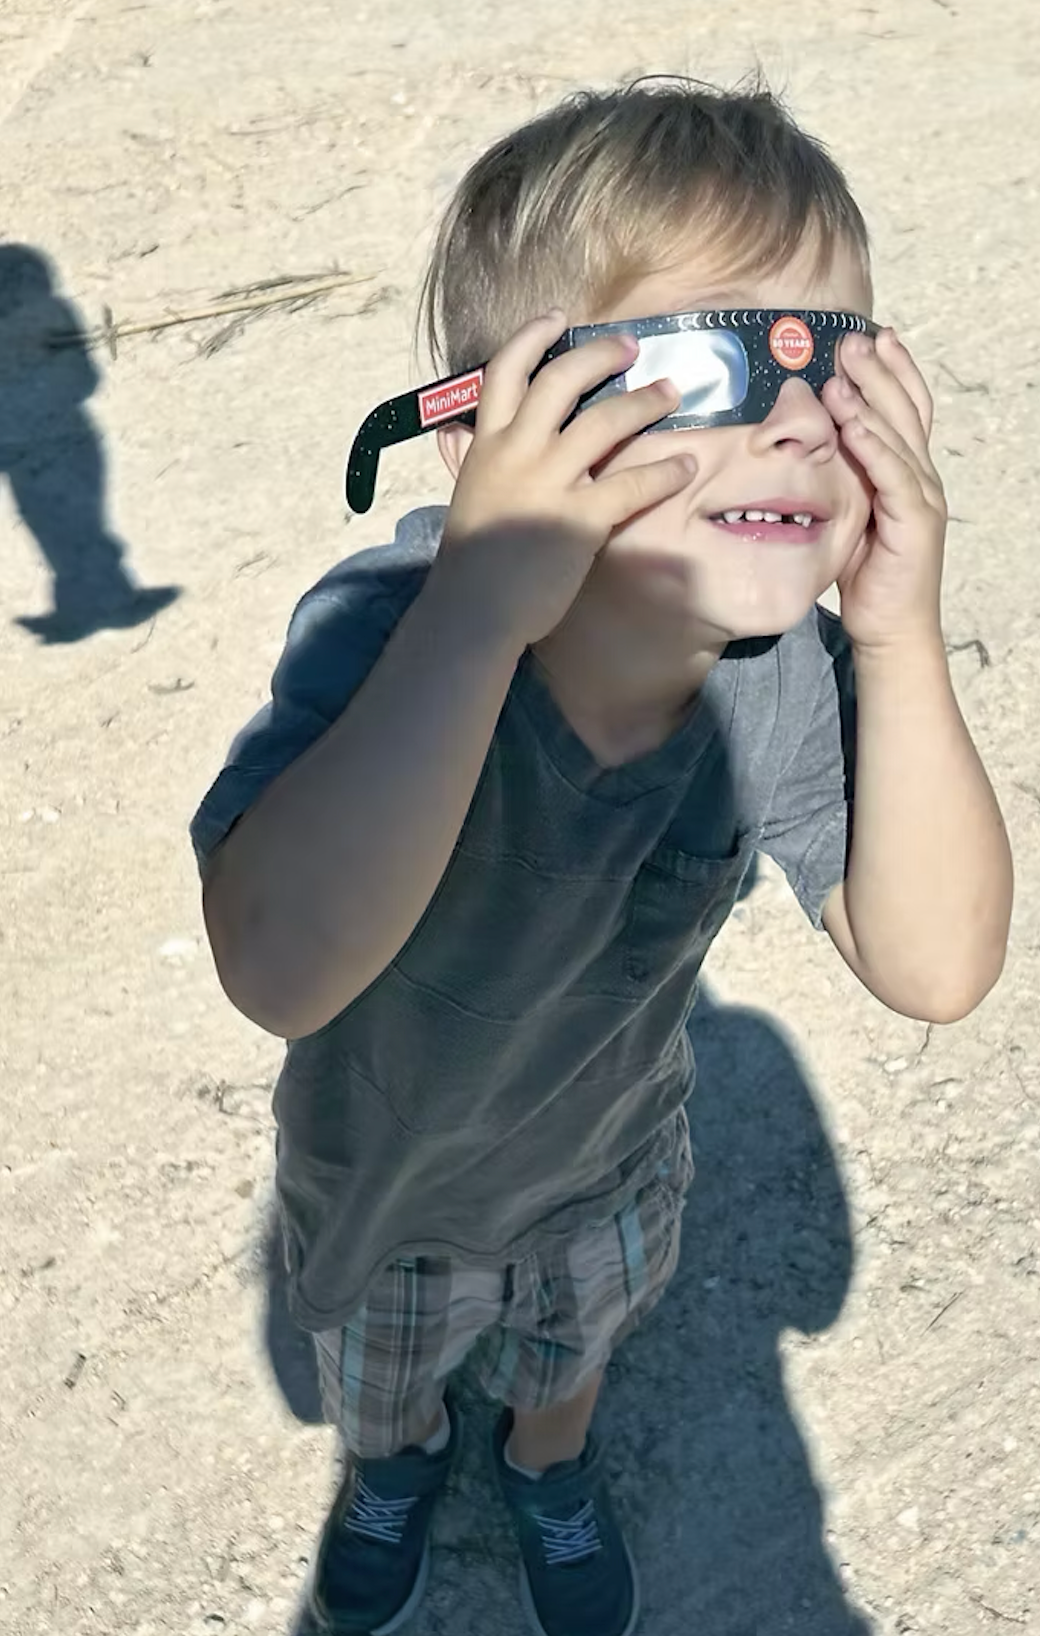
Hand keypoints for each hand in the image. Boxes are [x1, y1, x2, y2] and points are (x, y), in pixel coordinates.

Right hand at [435, 310, 694, 647]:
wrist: (473, 610)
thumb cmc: (470, 561)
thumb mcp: (465, 494)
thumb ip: (470, 459)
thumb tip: (457, 434)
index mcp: (486, 444)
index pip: (505, 371)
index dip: (533, 337)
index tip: (558, 318)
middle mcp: (517, 451)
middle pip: (561, 380)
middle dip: (601, 356)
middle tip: (632, 349)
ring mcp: (549, 482)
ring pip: (604, 421)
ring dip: (644, 402)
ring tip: (672, 393)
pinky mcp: (580, 518)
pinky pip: (632, 484)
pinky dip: (665, 472)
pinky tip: (686, 466)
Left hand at [823, 328, 946, 653]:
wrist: (889, 626)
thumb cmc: (865, 573)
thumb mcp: (848, 513)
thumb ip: (840, 476)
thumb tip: (808, 441)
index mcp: (908, 471)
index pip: (906, 410)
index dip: (893, 372)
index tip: (871, 339)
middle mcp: (923, 477)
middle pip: (905, 411)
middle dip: (880, 372)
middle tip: (853, 340)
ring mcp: (924, 498)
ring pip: (899, 437)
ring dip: (871, 401)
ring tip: (845, 371)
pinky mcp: (916, 523)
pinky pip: (894, 477)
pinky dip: (874, 449)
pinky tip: (854, 426)